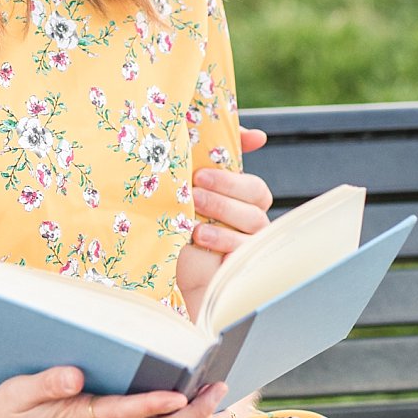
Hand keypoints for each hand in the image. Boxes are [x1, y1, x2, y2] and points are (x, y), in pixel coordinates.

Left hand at [177, 127, 274, 307]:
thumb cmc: (169, 233)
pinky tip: (200, 236)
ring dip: (223, 209)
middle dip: (228, 186)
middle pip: (257, 194)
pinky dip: (224, 239)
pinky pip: (245, 248)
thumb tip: (243, 136)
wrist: (159, 281)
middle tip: (196, 183)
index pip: (252, 182)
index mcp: (233, 204)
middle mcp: (245, 222)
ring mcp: (245, 245)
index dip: (251, 160)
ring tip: (193, 211)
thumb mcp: (178, 194)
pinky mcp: (238, 268)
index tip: (249, 143)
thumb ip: (199, 160)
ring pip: (254, 218)